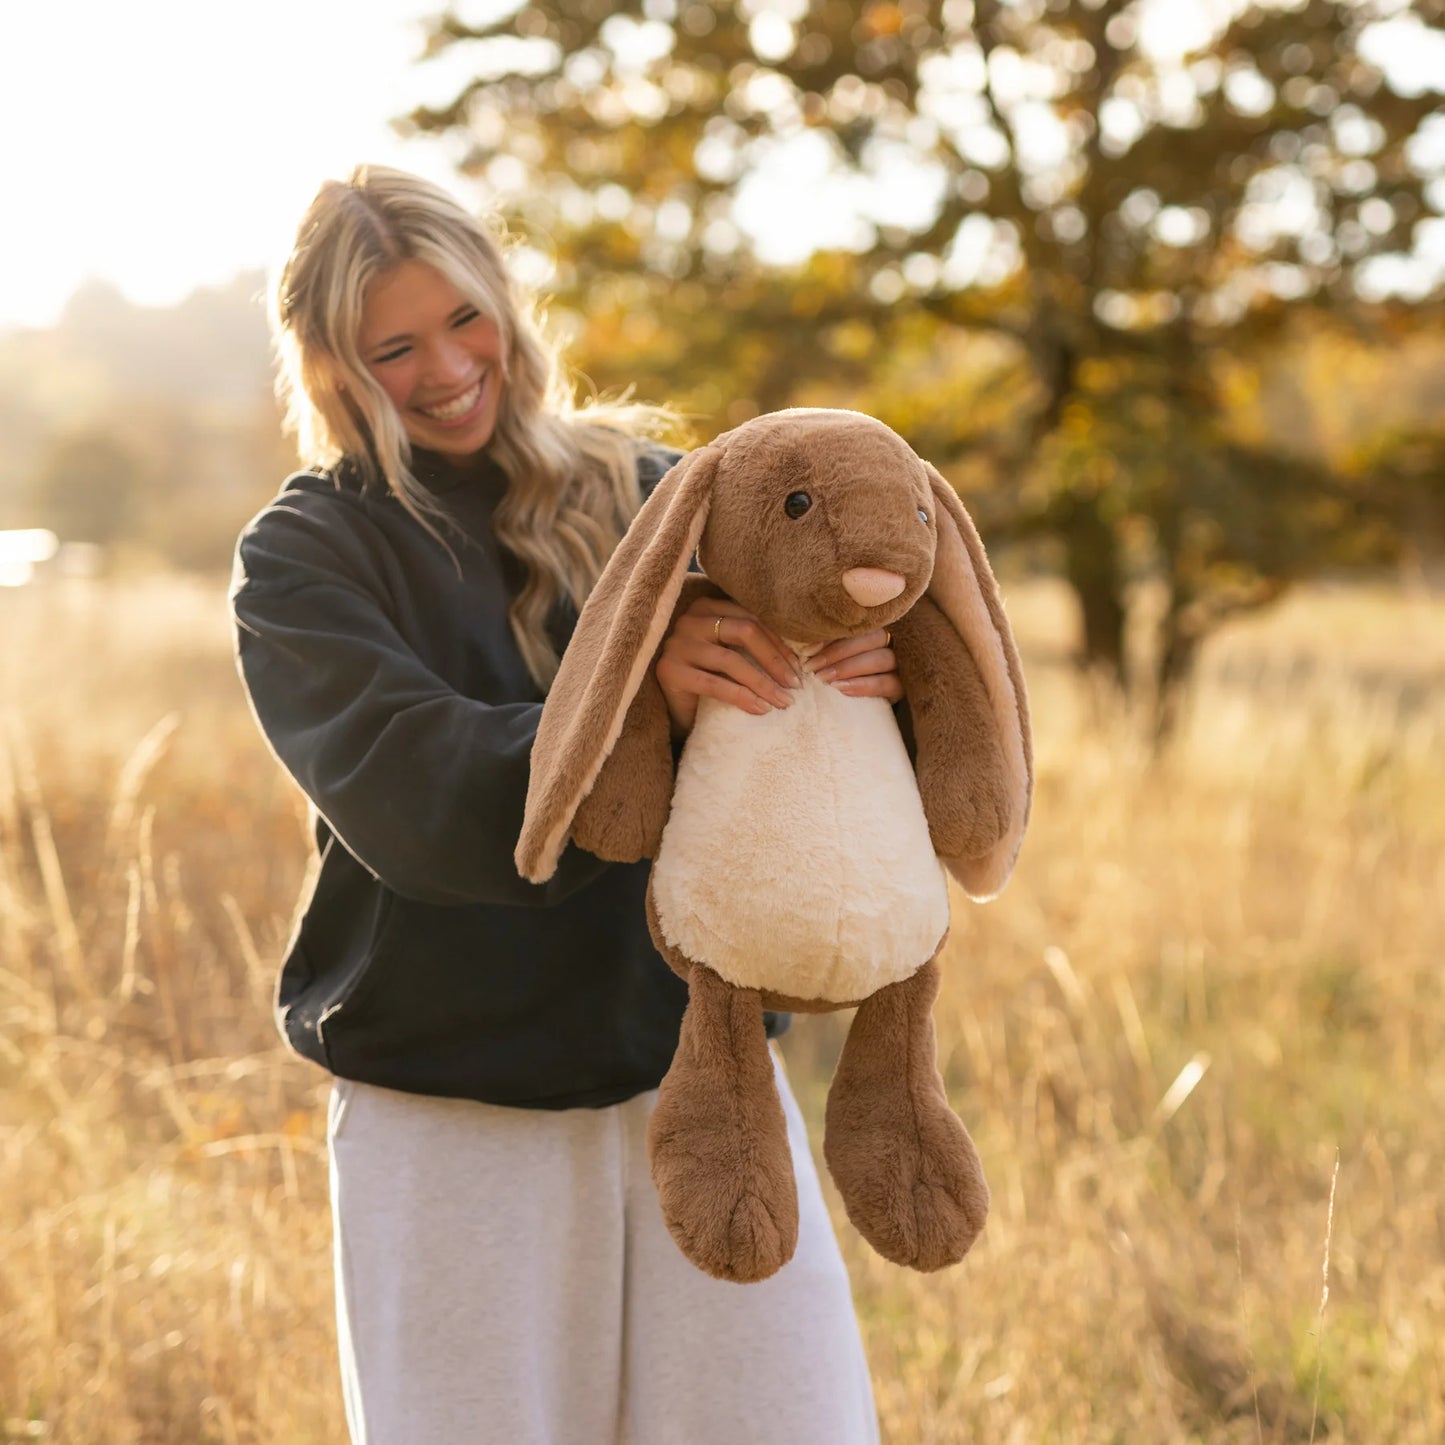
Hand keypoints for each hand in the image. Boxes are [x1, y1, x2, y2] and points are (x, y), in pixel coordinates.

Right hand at [656, 596, 803, 736]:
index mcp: (708, 606)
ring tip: (783, 701)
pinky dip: (742, 697)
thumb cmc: (709, 677)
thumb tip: (802, 651)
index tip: (800, 667)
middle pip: (744, 631)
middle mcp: (690, 619)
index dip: (779, 642)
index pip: (752, 618)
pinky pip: (714, 684)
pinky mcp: (669, 671)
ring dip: (763, 683)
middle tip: (795, 685)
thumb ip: (750, 641)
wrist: (676, 709)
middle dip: (775, 660)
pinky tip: (761, 709)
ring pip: (732, 659)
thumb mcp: (730, 652)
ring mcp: (677, 644)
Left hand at [804, 629, 902, 702]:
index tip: (808, 649)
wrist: (861, 707)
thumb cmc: (839, 675)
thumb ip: (824, 649)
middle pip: (872, 638)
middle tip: (811, 667)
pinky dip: (863, 686)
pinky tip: (842, 690)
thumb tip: (804, 647)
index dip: (832, 635)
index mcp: (873, 629)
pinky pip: (887, 683)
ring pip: (881, 659)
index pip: (857, 626)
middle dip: (838, 652)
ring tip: (824, 679)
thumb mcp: (833, 658)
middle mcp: (891, 643)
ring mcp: (900, 665)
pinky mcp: (902, 687)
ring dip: (849, 668)